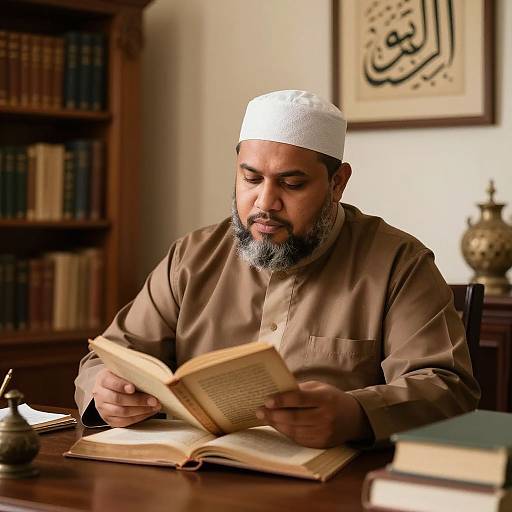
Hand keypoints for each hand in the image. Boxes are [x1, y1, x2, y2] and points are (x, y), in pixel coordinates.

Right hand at [92, 369, 161, 426]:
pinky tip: (148, 412)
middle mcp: (100, 394)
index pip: (111, 382)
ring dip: (141, 410)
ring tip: (154, 406)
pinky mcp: (108, 419)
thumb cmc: (119, 377)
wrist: (108, 388)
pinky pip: (123, 422)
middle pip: (118, 399)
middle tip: (153, 399)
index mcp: (103, 379)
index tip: (133, 388)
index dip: (122, 386)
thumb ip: (131, 372)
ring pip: (122, 412)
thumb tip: (150, 376)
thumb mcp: (121, 370)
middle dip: (138, 400)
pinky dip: (138, 418)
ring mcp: (103, 408)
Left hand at [256, 380, 371, 447]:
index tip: (267, 400)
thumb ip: (299, 389)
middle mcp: (326, 417)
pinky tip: (277, 425)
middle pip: (294, 418)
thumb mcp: (318, 387)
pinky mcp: (322, 444)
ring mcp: (324, 433)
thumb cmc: (330, 397)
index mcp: (325, 399)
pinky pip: (299, 439)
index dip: (282, 400)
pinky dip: (285, 432)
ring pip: (294, 431)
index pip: (300, 399)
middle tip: (258, 411)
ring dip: (276, 424)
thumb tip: (275, 391)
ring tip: (264, 417)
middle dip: (274, 415)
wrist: (353, 417)